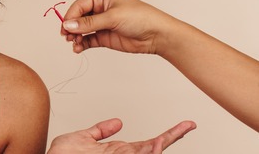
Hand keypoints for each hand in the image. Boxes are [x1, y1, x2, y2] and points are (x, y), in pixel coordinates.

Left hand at [48, 118, 195, 153]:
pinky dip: (147, 153)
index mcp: (119, 152)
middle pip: (154, 148)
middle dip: (172, 137)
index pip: (148, 142)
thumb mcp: (83, 138)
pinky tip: (156, 145)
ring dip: (160, 145)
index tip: (185, 124)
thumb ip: (101, 130)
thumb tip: (118, 122)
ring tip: (177, 131)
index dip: (167, 134)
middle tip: (189, 124)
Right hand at [60, 0, 179, 54]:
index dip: (70, 16)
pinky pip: (88, 39)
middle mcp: (100, 8)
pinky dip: (82, 44)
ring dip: (76, 37)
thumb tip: (68, 25)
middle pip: (78, 17)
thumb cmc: (141, 18)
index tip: (65, 28)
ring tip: (75, 44)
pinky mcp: (105, 36)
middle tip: (68, 37)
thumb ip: (89, 23)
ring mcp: (102, 23)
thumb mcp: (113, 17)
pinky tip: (79, 48)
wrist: (158, 35)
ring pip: (81, 29)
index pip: (80, 5)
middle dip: (72, 27)